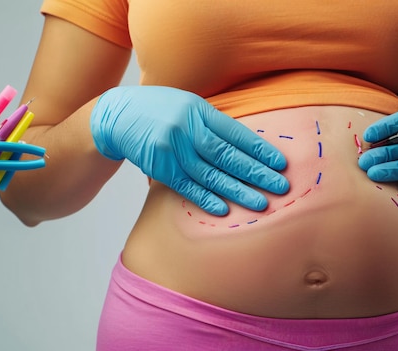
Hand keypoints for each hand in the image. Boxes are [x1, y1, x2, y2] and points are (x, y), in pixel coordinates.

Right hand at [90, 85, 288, 214]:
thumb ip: (214, 123)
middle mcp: (188, 129)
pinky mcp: (159, 167)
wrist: (117, 115)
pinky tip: (224, 209)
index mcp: (200, 111)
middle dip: (257, 173)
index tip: (281, 164)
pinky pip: (186, 186)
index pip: (236, 133)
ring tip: (260, 204)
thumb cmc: (161, 110)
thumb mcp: (188, 105)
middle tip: (281, 187)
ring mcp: (172, 149)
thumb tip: (247, 144)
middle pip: (228, 156)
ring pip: (211, 174)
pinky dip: (205, 198)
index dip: (260, 150)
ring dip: (237, 191)